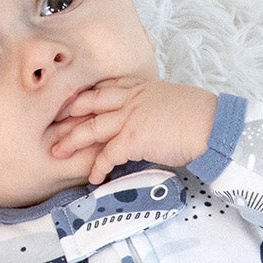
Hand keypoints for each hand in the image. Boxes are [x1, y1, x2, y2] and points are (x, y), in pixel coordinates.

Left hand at [46, 78, 216, 185]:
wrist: (212, 125)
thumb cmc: (198, 117)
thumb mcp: (170, 103)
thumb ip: (151, 108)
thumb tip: (146, 123)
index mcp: (140, 86)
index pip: (103, 88)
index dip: (82, 97)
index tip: (66, 105)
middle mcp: (131, 97)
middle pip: (88, 103)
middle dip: (67, 114)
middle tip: (50, 126)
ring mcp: (130, 116)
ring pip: (91, 126)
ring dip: (71, 140)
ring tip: (55, 152)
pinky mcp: (134, 137)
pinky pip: (107, 153)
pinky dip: (97, 166)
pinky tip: (92, 177)